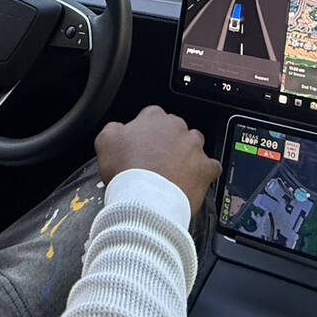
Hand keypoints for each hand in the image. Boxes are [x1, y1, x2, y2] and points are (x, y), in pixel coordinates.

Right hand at [95, 105, 220, 217]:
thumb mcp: (105, 141)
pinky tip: (192, 180)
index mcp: (153, 118)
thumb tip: (118, 129)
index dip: (144, 131)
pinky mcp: (206, 168)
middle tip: (154, 160)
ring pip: (194, 144)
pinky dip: (203, 172)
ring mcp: (193, 147)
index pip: (151, 116)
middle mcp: (177, 128)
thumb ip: (113, 129)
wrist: (145, 201)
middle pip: (174, 129)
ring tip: (173, 171)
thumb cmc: (126, 172)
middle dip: (167, 142)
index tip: (140, 144)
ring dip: (186, 154)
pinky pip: (211, 166)